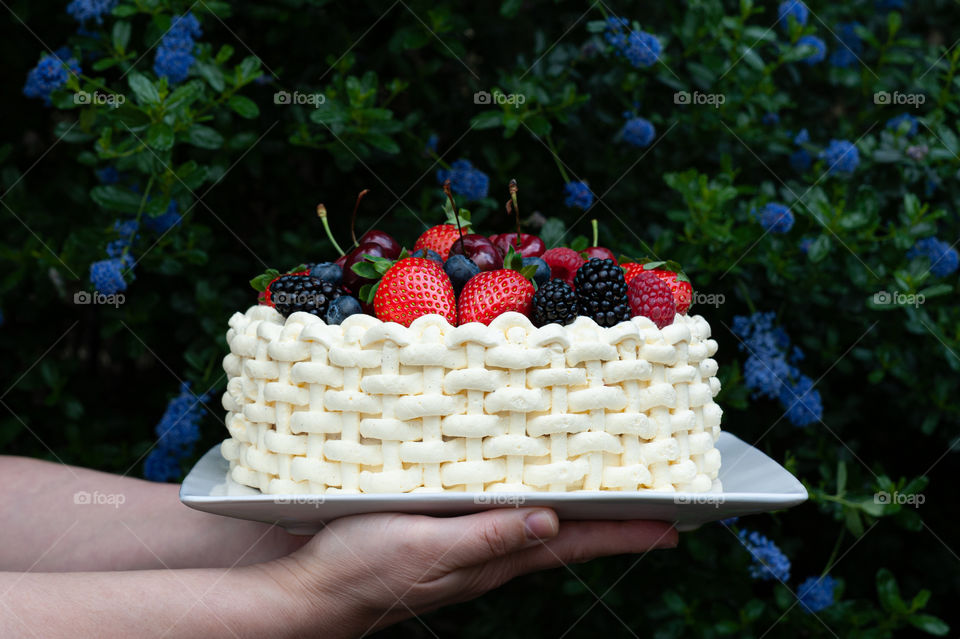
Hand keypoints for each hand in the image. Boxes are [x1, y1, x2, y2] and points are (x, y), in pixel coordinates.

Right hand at [262, 508, 676, 637]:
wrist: (312, 592)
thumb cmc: (363, 568)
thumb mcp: (424, 547)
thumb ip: (485, 538)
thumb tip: (551, 523)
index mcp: (492, 559)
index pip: (572, 543)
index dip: (621, 533)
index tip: (671, 525)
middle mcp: (489, 557)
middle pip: (565, 540)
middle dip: (613, 526)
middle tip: (658, 512)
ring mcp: (468, 551)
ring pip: (538, 532)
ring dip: (578, 518)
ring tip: (611, 502)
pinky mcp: (443, 539)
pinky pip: (503, 524)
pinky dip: (532, 510)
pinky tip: (529, 498)